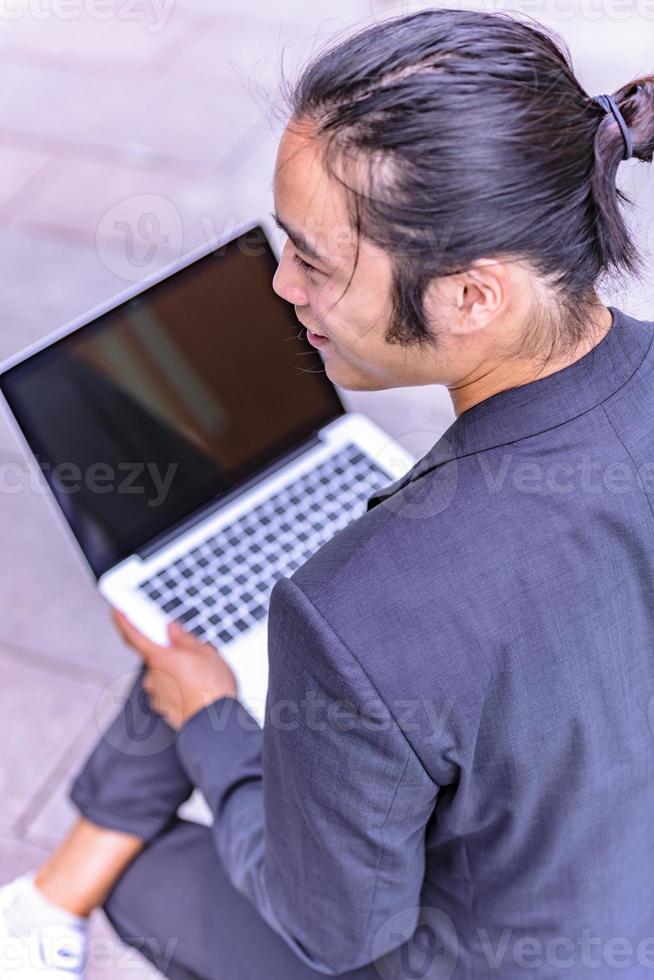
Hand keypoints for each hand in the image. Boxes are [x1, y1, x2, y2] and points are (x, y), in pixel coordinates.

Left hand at [111, 609, 238, 730]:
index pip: (133, 635)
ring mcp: (156, 694)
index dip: (123, 621)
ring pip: (165, 675)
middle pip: (157, 656)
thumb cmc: (211, 689)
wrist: (214, 726)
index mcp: (159, 657)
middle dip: (172, 654)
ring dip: (177, 673)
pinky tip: (196, 691)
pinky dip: (179, 689)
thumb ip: (184, 638)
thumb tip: (172, 630)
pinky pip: (168, 691)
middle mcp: (152, 675)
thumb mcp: (205, 652)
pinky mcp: (163, 708)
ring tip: (201, 677)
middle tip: (194, 655)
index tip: (116, 612)